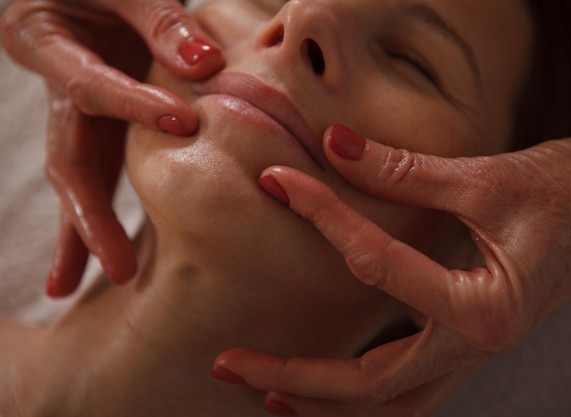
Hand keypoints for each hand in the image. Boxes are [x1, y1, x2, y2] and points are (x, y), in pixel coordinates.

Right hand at [1, 0, 224, 295]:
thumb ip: (159, 18)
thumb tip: (205, 66)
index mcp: (44, 39)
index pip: (90, 85)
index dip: (132, 105)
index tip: (183, 122)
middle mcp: (52, 83)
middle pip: (68, 156)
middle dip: (91, 213)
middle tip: (118, 266)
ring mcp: (71, 109)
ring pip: (73, 177)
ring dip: (82, 231)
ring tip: (78, 285)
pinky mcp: (94, 123)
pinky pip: (92, 172)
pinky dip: (89, 218)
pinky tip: (87, 265)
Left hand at [213, 123, 570, 415]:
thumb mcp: (489, 179)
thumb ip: (406, 171)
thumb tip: (335, 147)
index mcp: (485, 309)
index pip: (379, 267)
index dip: (325, 216)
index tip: (281, 183)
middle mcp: (475, 347)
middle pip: (369, 386)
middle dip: (294, 376)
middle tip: (229, 363)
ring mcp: (469, 353)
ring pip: (388, 405)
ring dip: (324, 404)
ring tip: (265, 392)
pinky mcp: (464, 342)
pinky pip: (406, 388)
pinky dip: (360, 396)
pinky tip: (325, 386)